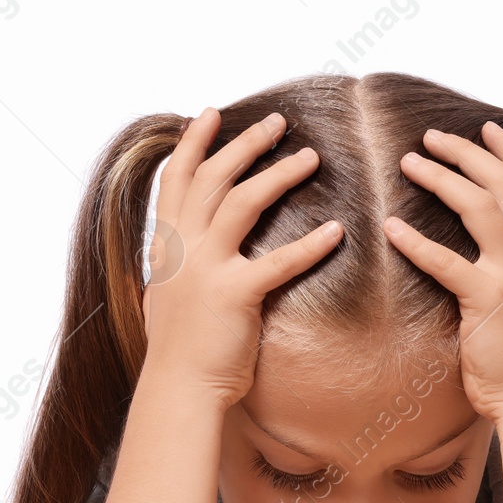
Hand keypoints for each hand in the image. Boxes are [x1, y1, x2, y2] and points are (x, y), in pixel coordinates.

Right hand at [142, 107, 341, 407]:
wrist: (177, 389)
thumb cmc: (179, 349)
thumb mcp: (165, 294)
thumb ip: (173, 265)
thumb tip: (177, 248)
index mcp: (167, 245)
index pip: (175, 179)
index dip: (192, 143)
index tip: (210, 113)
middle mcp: (183, 248)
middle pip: (213, 177)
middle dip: (245, 143)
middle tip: (278, 121)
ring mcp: (206, 269)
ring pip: (241, 202)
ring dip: (278, 174)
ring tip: (311, 156)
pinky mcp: (234, 296)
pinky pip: (278, 262)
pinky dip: (310, 244)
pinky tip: (337, 230)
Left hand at [383, 121, 502, 423]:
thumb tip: (496, 236)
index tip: (487, 126)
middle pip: (502, 182)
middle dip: (465, 152)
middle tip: (428, 137)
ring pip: (479, 207)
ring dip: (440, 178)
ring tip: (408, 163)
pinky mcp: (487, 302)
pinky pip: (446, 262)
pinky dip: (415, 241)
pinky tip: (390, 227)